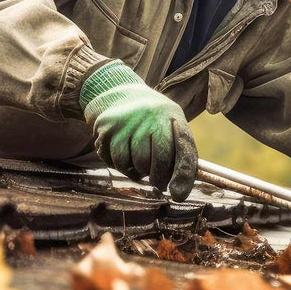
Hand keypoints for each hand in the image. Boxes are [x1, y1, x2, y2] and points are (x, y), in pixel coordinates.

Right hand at [81, 62, 198, 200]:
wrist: (122, 94)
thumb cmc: (154, 120)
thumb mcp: (173, 126)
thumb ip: (181, 156)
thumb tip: (179, 194)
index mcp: (172, 117)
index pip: (183, 150)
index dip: (182, 176)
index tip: (178, 195)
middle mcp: (150, 117)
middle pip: (157, 162)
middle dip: (158, 177)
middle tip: (157, 179)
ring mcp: (127, 121)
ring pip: (135, 164)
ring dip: (138, 171)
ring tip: (140, 161)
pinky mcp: (107, 127)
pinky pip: (115, 161)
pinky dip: (121, 166)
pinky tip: (125, 155)